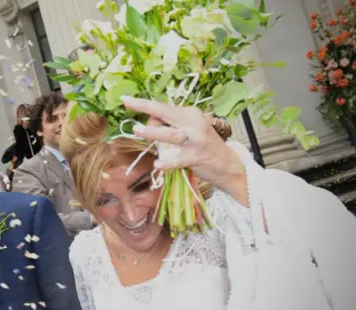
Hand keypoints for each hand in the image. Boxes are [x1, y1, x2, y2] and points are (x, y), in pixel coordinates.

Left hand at [121, 96, 246, 202]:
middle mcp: (194, 123)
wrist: (228, 164)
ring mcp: (195, 140)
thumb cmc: (204, 145)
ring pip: (170, 134)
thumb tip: (149, 123)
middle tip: (127, 103)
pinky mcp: (196, 157)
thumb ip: (172, 126)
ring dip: (153, 132)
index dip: (144, 104)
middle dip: (145, 107)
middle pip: (165, 113)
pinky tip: (158, 164)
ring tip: (137, 130)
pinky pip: (178, 159)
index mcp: (191, 114)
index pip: (164, 107)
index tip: (127, 100)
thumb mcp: (191, 130)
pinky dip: (168, 162)